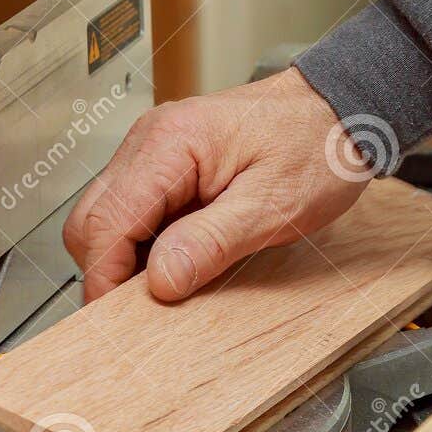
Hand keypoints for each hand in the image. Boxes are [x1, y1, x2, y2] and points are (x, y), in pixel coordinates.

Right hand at [63, 67, 370, 301]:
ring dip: (126, 258)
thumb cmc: (317, 147)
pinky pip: (133, 211)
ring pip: (105, 217)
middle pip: (91, 219)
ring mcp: (152, 150)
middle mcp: (149, 140)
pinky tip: (179, 258)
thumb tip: (160, 281)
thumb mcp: (272, 207)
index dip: (104, 276)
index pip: (106, 220)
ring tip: (172, 281)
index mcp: (170, 144)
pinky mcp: (164, 164)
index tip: (118, 320)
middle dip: (108, 269)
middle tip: (144, 310)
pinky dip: (145, 243)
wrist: (341, 110)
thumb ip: (210, 243)